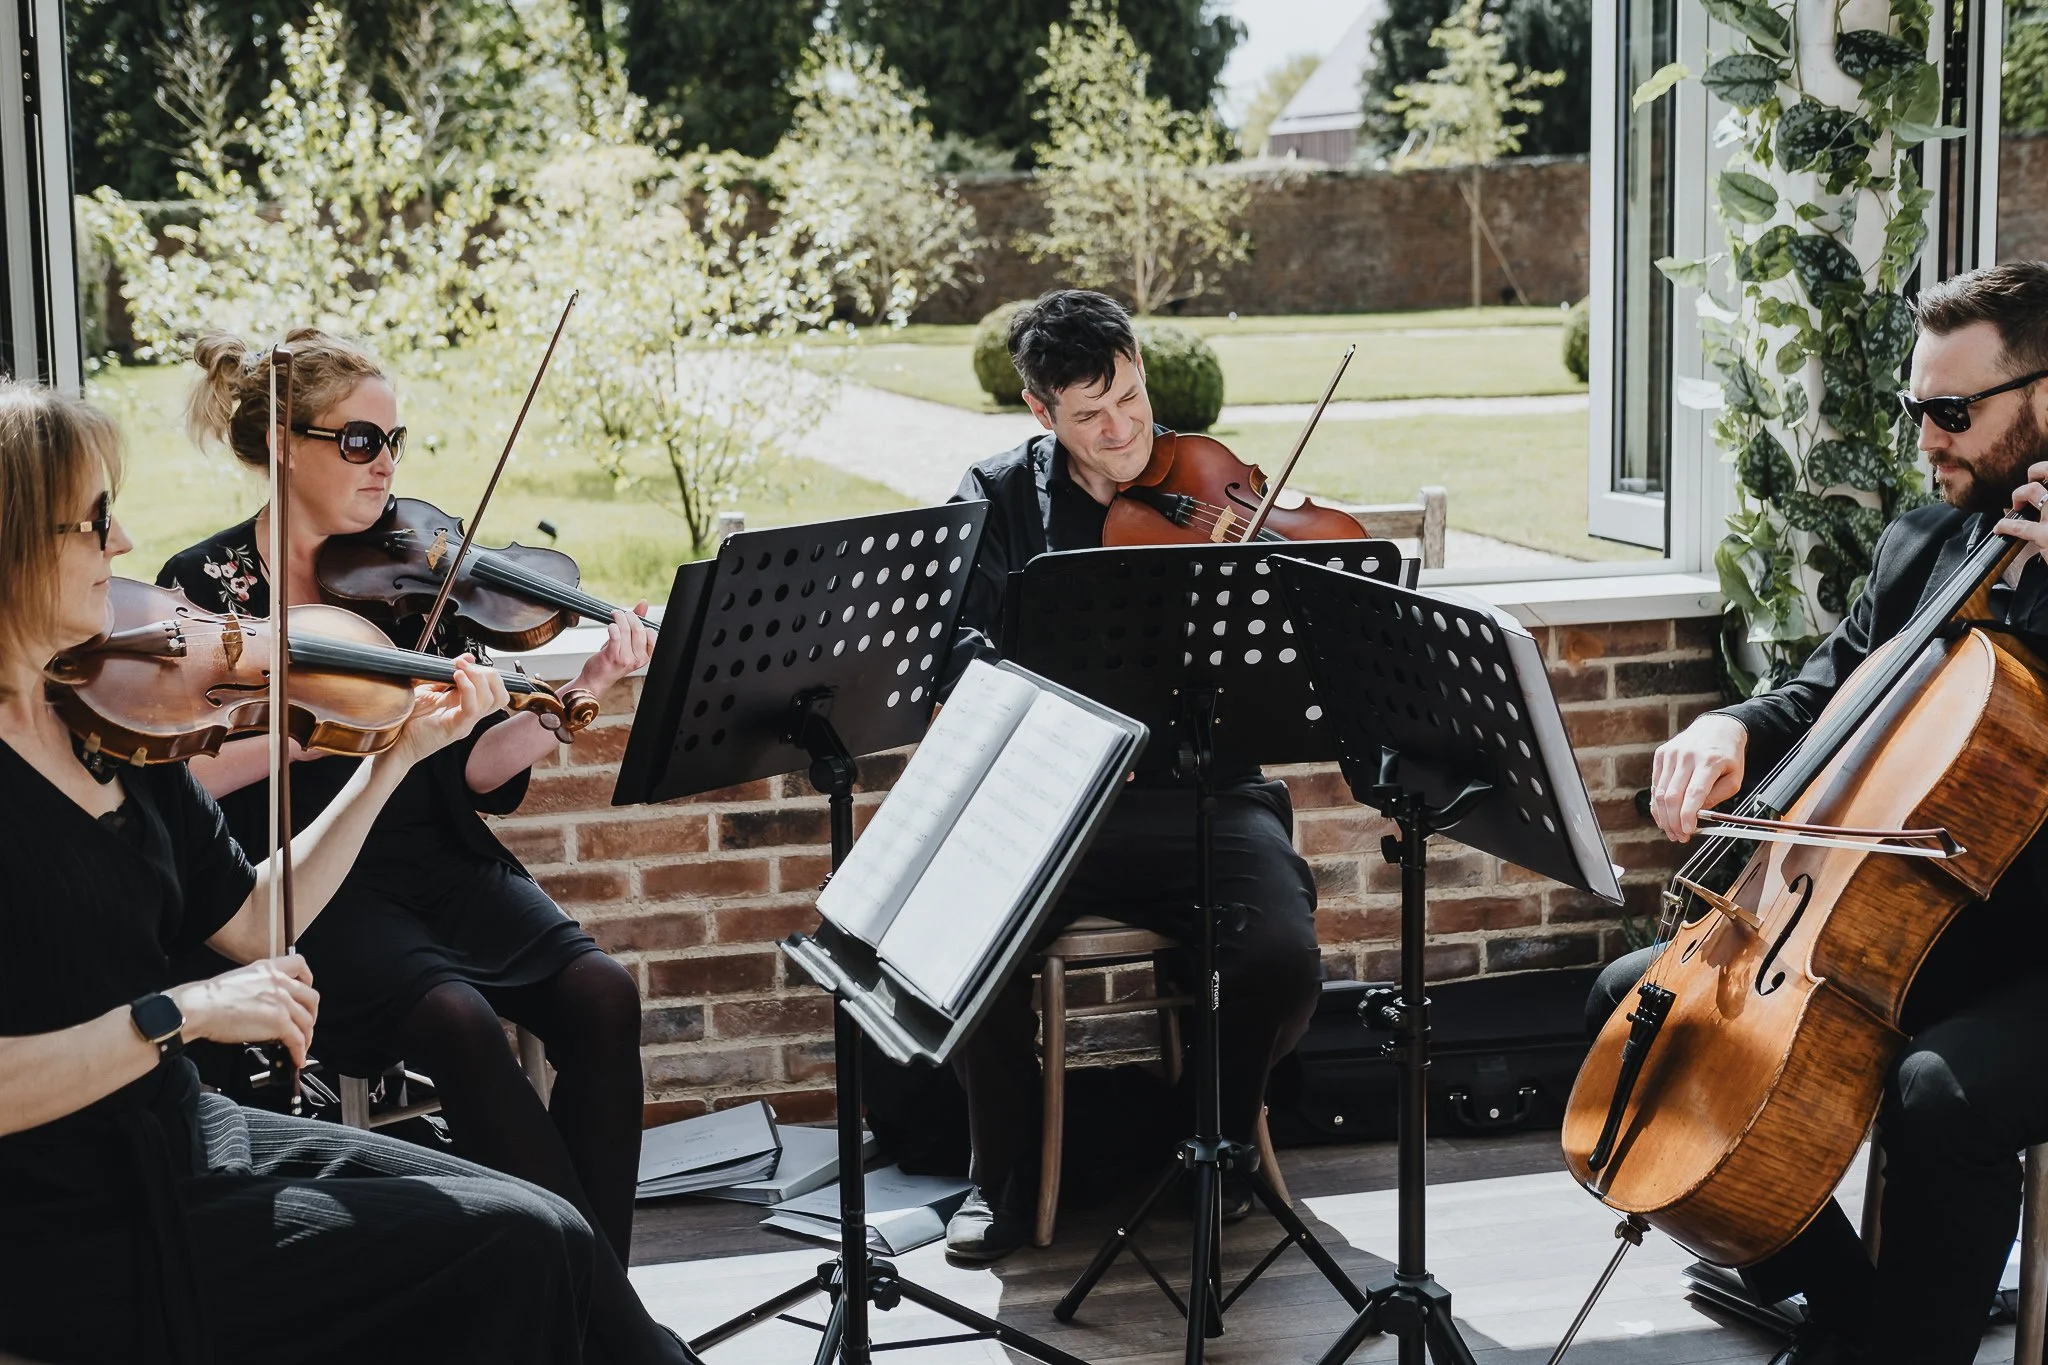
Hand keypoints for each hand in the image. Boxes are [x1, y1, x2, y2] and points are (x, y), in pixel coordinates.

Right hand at [169, 955, 319, 1068]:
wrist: (201, 1007)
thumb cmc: (211, 997)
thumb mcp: (242, 978)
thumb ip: (261, 984)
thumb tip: (269, 1002)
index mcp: (269, 968)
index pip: (300, 964)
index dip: (308, 979)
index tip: (305, 992)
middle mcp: (280, 983)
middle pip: (311, 998)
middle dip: (311, 1014)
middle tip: (305, 1025)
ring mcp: (282, 1002)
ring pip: (307, 1021)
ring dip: (307, 1036)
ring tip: (301, 1047)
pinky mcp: (279, 1022)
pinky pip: (298, 1039)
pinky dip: (300, 1051)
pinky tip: (297, 1058)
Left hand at [388, 656, 509, 768]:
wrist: (393, 741)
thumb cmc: (407, 718)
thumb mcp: (428, 688)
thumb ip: (446, 674)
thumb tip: (467, 658)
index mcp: (465, 706)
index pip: (495, 690)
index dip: (487, 672)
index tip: (465, 661)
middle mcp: (470, 716)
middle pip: (500, 695)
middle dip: (488, 674)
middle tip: (465, 665)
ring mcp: (465, 723)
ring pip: (490, 700)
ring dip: (477, 678)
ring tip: (459, 669)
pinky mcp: (455, 728)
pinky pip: (472, 708)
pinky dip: (468, 689)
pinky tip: (456, 677)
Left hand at [569, 604, 654, 697]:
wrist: (597, 679)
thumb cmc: (613, 660)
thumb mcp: (628, 643)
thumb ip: (637, 623)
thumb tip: (644, 603)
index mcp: (645, 656)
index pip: (652, 634)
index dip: (642, 623)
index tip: (633, 618)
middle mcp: (638, 659)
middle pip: (639, 630)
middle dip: (630, 617)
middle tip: (622, 614)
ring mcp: (625, 659)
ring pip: (626, 630)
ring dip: (620, 618)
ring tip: (615, 615)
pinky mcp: (612, 656)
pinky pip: (615, 636)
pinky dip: (613, 627)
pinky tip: (610, 625)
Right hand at [1649, 712, 1747, 841]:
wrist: (1716, 727)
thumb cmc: (1728, 754)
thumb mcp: (1735, 777)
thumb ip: (1717, 797)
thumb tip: (1697, 814)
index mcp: (1709, 761)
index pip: (1694, 793)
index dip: (1688, 815)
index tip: (1688, 831)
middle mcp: (1687, 756)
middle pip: (1673, 796)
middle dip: (1673, 821)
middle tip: (1679, 836)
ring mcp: (1671, 754)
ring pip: (1661, 792)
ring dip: (1664, 816)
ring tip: (1670, 830)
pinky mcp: (1661, 754)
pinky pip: (1656, 784)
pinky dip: (1657, 803)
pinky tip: (1663, 815)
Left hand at [2002, 464, 2047, 553]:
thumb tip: (2042, 494)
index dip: (2047, 469)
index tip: (2044, 475)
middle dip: (2036, 471)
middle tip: (2031, 480)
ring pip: (2031, 490)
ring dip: (2018, 494)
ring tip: (2016, 504)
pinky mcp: (2045, 535)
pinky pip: (2019, 526)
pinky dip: (2004, 525)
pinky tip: (1999, 528)